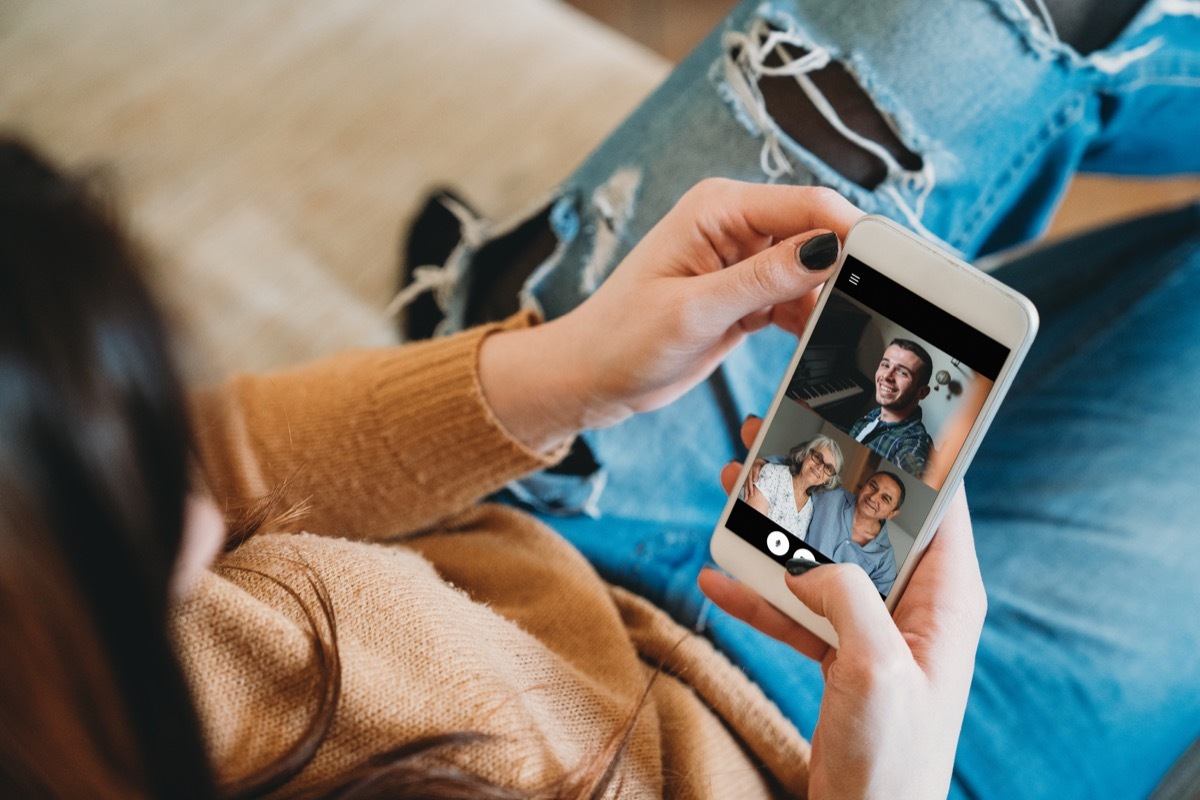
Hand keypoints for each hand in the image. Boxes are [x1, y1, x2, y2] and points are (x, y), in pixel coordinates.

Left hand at [480, 180, 861, 450]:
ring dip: (827, 301)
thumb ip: (763, 279)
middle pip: (817, 234)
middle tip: (875, 309)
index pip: (807, 204)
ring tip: (840, 333)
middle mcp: (734, 225)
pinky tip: (815, 342)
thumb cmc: (623, 338)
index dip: (852, 232)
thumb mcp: (695, 311)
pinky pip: (794, 299)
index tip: (893, 267)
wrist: (589, 378)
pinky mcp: (743, 296)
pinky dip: (808, 319)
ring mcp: (740, 261)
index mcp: (718, 208)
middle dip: (845, 270)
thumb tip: (826, 248)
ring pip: (811, 271)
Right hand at [702, 416, 985, 798]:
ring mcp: (874, 631)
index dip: (902, 452)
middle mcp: (913, 606)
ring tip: (733, 484)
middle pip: (861, 521)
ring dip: (774, 527)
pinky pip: (795, 610)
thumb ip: (847, 598)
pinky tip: (715, 577)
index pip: (934, 502)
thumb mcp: (876, 669)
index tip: (860, 408)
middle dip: (815, 477)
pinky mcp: (840, 657)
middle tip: (771, 433)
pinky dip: (756, 593)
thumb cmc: (892, 761)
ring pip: (821, 558)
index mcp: (945, 598)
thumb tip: (810, 564)